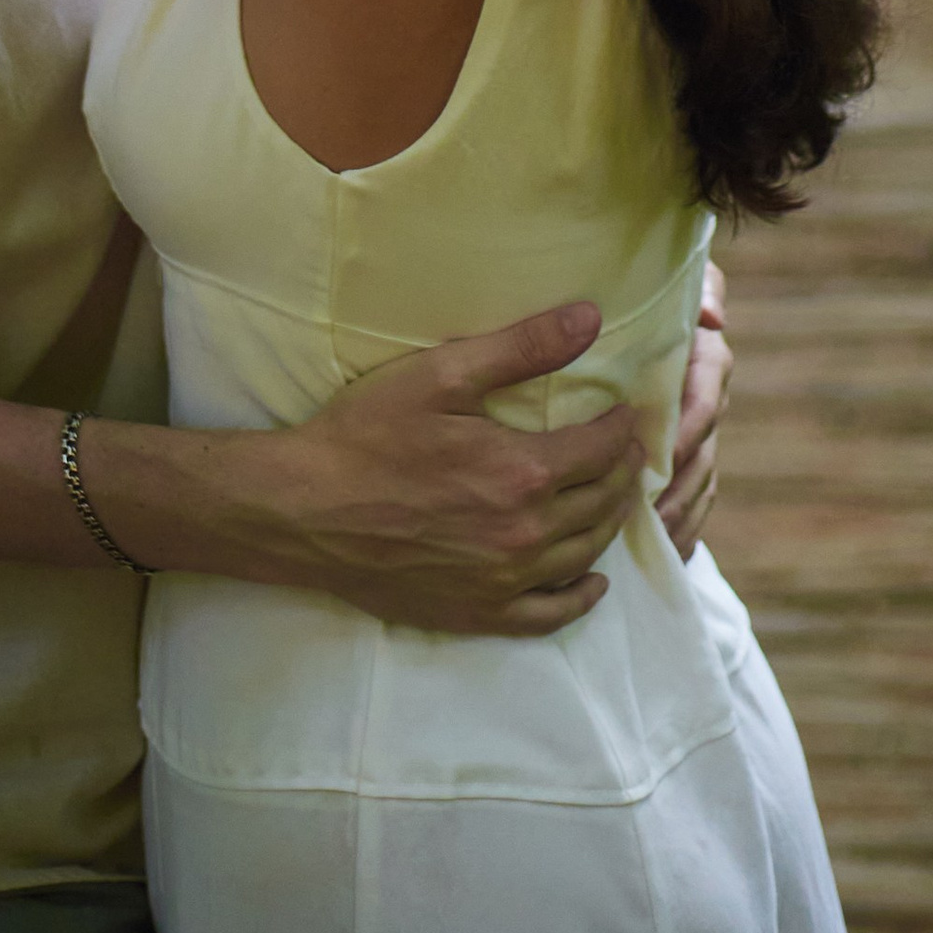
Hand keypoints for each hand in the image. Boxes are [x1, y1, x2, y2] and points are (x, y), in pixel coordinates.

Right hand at [162, 302, 644, 636]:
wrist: (304, 511)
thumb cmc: (367, 435)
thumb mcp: (442, 374)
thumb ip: (523, 347)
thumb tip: (590, 318)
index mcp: (522, 473)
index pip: (602, 450)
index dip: (623, 428)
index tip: (627, 413)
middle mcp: (525, 535)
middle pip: (602, 503)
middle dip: (623, 472)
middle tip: (627, 450)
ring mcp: (503, 583)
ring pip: (584, 554)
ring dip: (609, 523)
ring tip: (614, 496)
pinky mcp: (478, 614)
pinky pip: (549, 614)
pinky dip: (579, 597)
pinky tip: (590, 580)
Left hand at [656, 263, 730, 560]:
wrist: (625, 323)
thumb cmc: (640, 293)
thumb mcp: (662, 284)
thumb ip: (695, 286)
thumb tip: (715, 317)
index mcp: (703, 359)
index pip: (705, 399)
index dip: (688, 429)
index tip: (662, 455)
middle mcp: (707, 399)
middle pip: (703, 450)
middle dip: (681, 484)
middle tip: (650, 512)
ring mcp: (699, 434)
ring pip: (701, 482)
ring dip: (682, 512)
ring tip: (653, 537)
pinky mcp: (687, 462)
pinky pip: (698, 502)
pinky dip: (685, 529)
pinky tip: (666, 552)